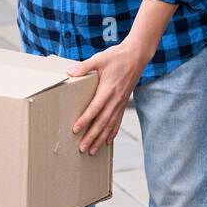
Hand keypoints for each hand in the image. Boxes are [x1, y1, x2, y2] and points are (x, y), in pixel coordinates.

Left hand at [68, 39, 153, 154]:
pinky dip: (112, 132)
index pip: (95, 108)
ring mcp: (121, 102)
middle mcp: (116, 99)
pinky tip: (108, 141)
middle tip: (82, 149)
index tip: (76, 130)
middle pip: (102, 122)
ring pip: (110, 125)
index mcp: (108, 89)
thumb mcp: (100, 58)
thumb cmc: (118, 56)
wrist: (137, 56)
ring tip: (92, 151)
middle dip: (92, 136)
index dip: (85, 120)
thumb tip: (69, 73)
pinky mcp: (124, 102)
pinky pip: (118, 120)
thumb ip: (84, 67)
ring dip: (101, 139)